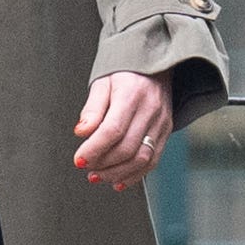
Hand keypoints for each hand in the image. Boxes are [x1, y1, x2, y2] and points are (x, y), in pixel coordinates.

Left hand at [72, 71, 172, 191]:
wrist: (156, 64)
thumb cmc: (126, 72)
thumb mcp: (102, 82)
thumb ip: (92, 108)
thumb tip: (81, 132)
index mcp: (132, 94)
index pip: (113, 130)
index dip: (94, 149)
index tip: (79, 159)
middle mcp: (150, 110)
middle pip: (127, 148)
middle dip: (103, 164)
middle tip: (86, 167)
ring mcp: (161, 122)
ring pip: (142, 159)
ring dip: (117, 173)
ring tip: (98, 176)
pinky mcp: (166, 131)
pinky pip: (153, 160)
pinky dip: (135, 175)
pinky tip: (118, 180)